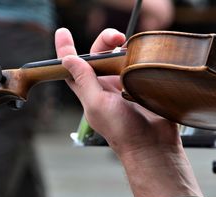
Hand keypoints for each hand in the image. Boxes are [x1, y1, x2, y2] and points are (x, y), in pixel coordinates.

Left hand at [55, 28, 202, 196]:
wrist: (153, 144)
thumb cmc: (123, 131)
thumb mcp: (97, 105)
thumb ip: (84, 81)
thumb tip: (67, 59)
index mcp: (90, 92)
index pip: (72, 68)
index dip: (65, 50)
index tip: (62, 32)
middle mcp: (105, 87)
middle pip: (98, 56)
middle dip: (104, 42)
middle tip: (117, 37)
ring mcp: (124, 85)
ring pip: (118, 57)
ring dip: (122, 47)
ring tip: (129, 45)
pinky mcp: (142, 85)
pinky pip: (137, 64)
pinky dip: (138, 56)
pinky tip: (142, 54)